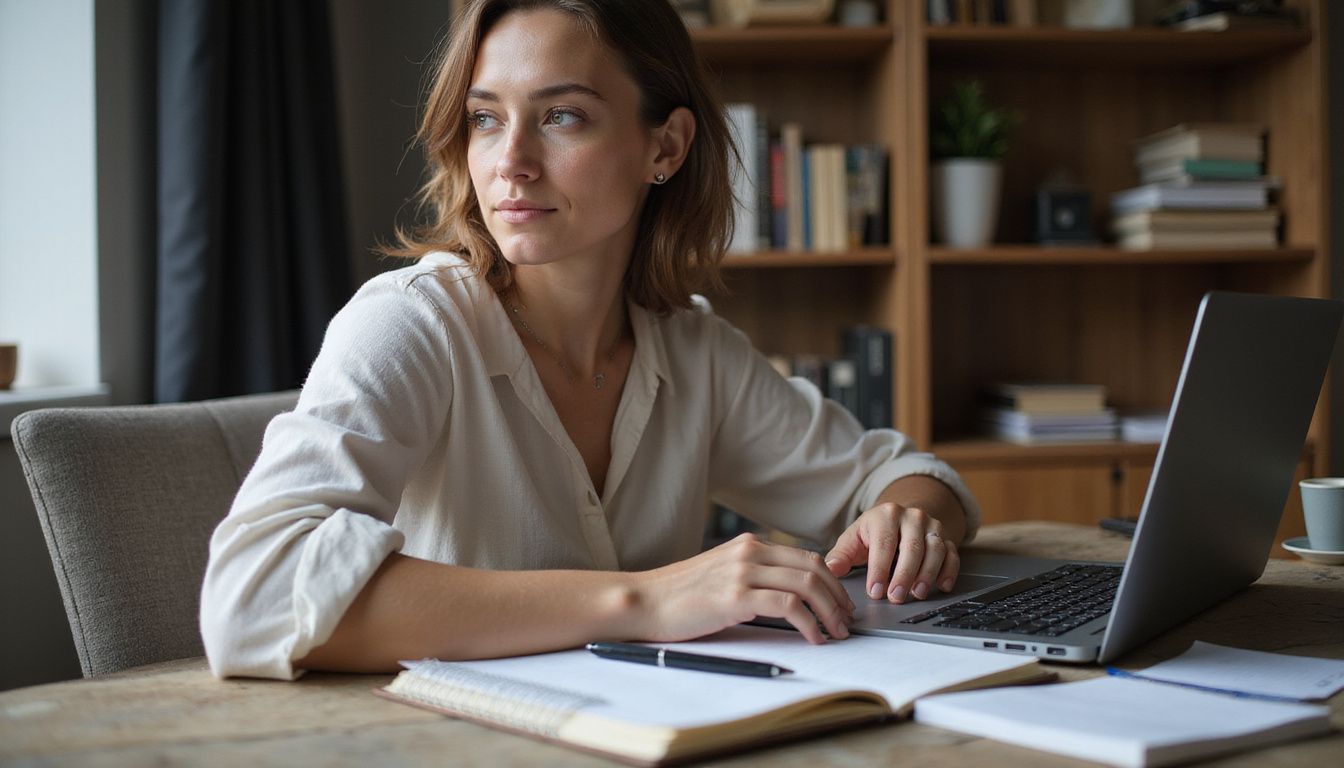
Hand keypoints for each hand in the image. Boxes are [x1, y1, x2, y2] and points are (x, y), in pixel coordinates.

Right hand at [633, 533, 854, 643]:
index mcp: (748, 546)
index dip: (831, 581)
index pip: (805, 557)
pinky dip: (810, 624)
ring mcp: (743, 572)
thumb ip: (751, 577)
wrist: (643, 601)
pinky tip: (813, 638)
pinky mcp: (736, 597)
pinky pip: (788, 606)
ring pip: (807, 585)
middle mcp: (749, 552)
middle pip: (814, 568)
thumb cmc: (677, 596)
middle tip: (846, 620)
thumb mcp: (720, 575)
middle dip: (838, 596)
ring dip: (830, 612)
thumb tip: (787, 598)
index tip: (840, 603)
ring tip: (836, 633)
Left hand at [823, 503, 958, 603]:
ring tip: (917, 594)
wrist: (898, 518)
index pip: (884, 543)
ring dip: (927, 574)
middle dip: (904, 575)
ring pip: (935, 550)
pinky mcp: (946, 538)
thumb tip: (831, 568)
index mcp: (885, 515)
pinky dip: (949, 571)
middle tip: (896, 598)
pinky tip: (942, 586)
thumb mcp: (853, 539)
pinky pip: (952, 554)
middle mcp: (912, 517)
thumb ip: (841, 555)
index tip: (875, 591)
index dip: (879, 569)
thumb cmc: (873, 532)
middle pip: (913, 547)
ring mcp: (932, 526)